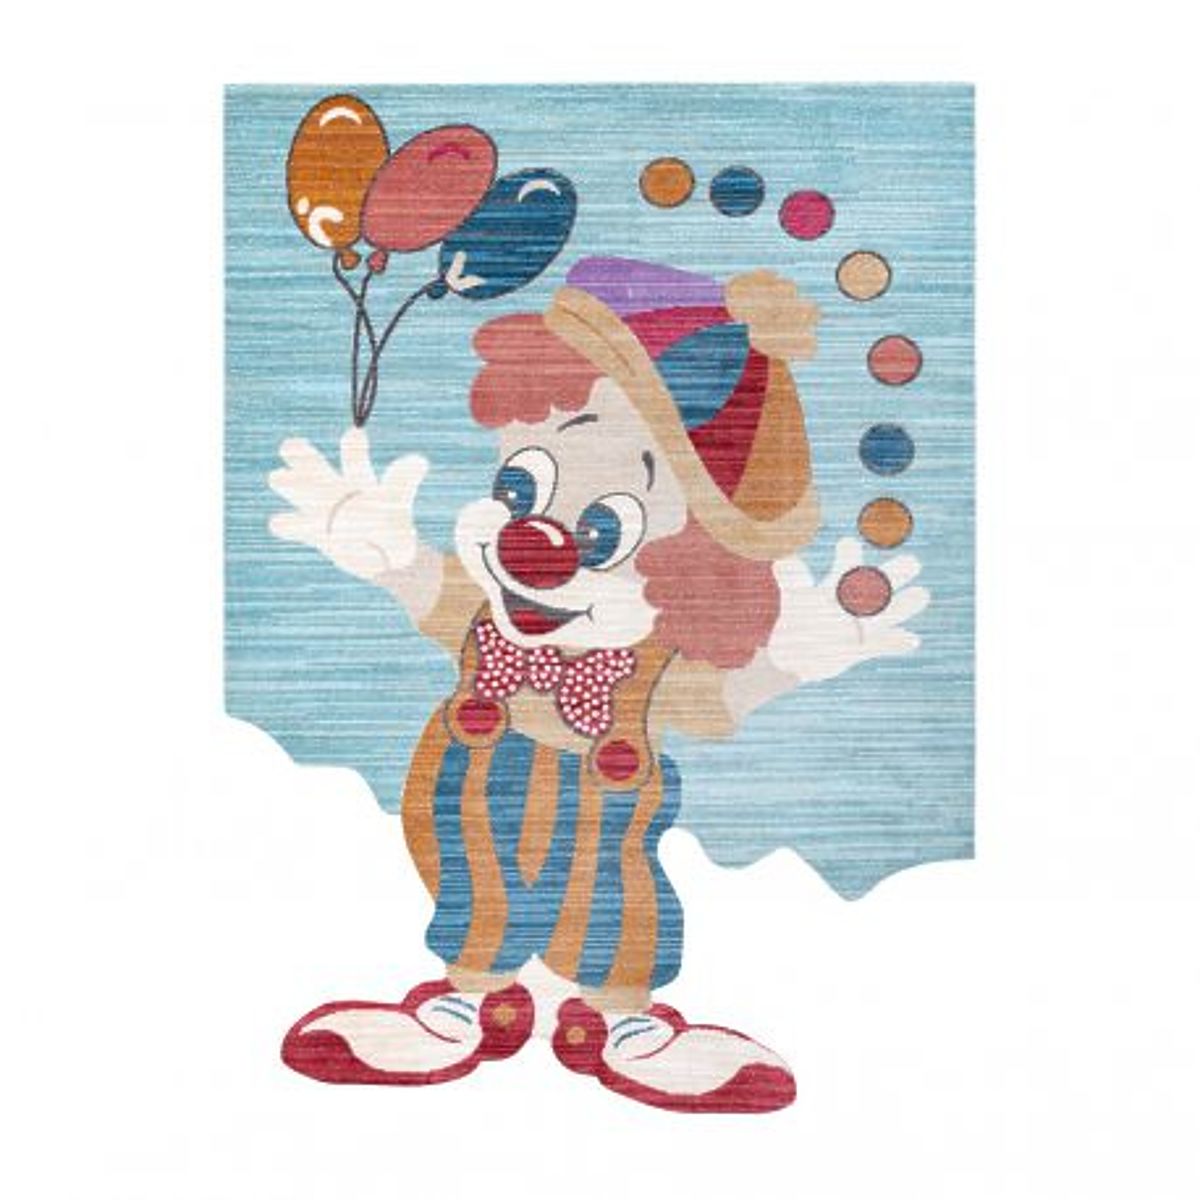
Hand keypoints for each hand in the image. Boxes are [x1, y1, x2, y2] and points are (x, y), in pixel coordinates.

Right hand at [268, 428, 427, 582]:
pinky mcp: (315, 533)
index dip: (353, 447)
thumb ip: (403, 481)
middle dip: (302, 456)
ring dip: (289, 484)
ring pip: (300, 492)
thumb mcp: (398, 502)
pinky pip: (296, 527)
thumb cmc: (392, 523)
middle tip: (290, 446)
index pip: (353, 457)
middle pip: (315, 467)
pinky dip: (288, 525)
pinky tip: (278, 522)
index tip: (356, 434)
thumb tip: (418, 460)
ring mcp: (323, 511)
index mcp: (359, 479)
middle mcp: (337, 490)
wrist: (384, 557)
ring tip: (277, 476)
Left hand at [766, 537, 930, 683]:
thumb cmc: (799, 620)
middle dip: (893, 575)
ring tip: (922, 594)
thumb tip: (783, 560)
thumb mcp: (795, 599)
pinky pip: (881, 645)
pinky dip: (895, 643)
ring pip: (886, 614)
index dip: (848, 555)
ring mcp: (859, 626)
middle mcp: (853, 603)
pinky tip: (912, 639)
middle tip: (912, 561)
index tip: (847, 544)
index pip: (846, 566)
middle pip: (876, 586)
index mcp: (837, 587)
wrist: (798, 656)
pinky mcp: (861, 648)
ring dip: (904, 606)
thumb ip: (793, 580)